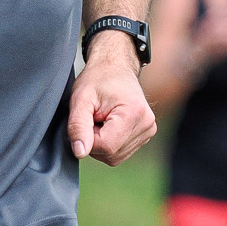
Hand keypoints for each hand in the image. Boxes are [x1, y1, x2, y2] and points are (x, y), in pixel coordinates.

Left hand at [68, 38, 156, 164]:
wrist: (115, 68)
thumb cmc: (97, 79)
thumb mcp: (80, 99)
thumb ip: (77, 126)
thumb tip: (80, 153)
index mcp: (134, 113)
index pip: (106, 146)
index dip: (88, 138)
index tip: (88, 118)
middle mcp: (147, 124)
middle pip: (111, 154)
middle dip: (94, 141)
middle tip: (93, 117)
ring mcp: (148, 131)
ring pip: (115, 157)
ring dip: (101, 143)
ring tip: (101, 119)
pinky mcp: (145, 135)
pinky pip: (120, 153)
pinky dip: (109, 143)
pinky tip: (108, 125)